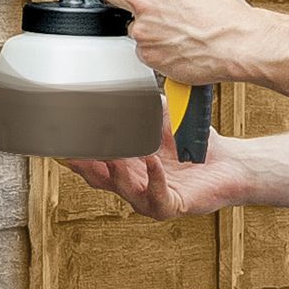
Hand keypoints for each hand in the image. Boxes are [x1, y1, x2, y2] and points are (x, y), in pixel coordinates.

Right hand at [61, 97, 249, 220]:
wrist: (228, 164)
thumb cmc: (193, 146)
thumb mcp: (164, 120)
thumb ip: (145, 106)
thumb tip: (128, 83)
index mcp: (126, 168)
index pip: (93, 165)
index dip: (76, 156)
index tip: (61, 142)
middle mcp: (133, 186)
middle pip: (101, 179)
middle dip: (87, 166)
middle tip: (75, 150)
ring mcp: (150, 198)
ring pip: (125, 189)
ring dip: (117, 171)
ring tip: (112, 153)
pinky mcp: (172, 205)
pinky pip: (158, 195)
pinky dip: (154, 178)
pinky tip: (152, 162)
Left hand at [100, 0, 264, 84]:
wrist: (238, 44)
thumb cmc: (228, 13)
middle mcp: (144, 2)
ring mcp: (143, 30)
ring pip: (131, 24)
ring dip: (145, 24)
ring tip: (171, 27)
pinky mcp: (148, 54)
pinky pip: (142, 48)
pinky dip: (154, 47)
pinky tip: (174, 43)